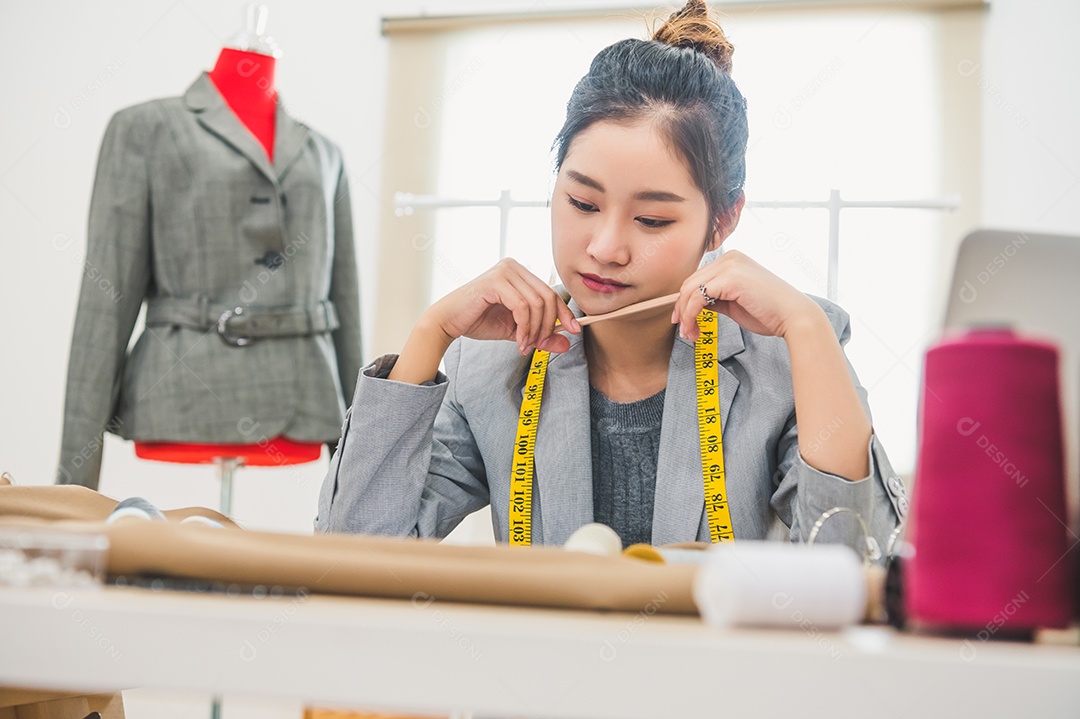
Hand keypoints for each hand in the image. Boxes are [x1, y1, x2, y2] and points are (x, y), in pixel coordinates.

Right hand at [425, 258, 580, 353]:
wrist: (448, 322)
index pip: (551, 292)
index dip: (564, 313)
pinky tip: (518, 340)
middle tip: (538, 345)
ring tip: (525, 345)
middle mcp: (514, 266)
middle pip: (548, 297)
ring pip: (537, 303)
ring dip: (535, 330)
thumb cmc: (479, 321)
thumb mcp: (517, 331)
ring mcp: (504, 271)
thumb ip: (541, 335)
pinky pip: (522, 306)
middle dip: (548, 325)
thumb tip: (567, 344)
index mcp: (520, 273)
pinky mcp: (495, 281)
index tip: (573, 332)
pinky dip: (524, 327)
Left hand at [670, 250, 821, 341]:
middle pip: (690, 282)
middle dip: (682, 309)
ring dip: (685, 315)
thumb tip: (693, 306)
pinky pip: (698, 297)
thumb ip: (715, 299)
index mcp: (732, 260)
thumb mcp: (735, 303)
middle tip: (684, 331)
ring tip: (689, 334)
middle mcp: (730, 257)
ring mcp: (729, 265)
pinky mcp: (730, 278)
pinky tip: (694, 328)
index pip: (698, 278)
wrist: (794, 317)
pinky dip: (691, 315)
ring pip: (690, 290)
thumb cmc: (770, 313)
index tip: (682, 321)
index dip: (685, 301)